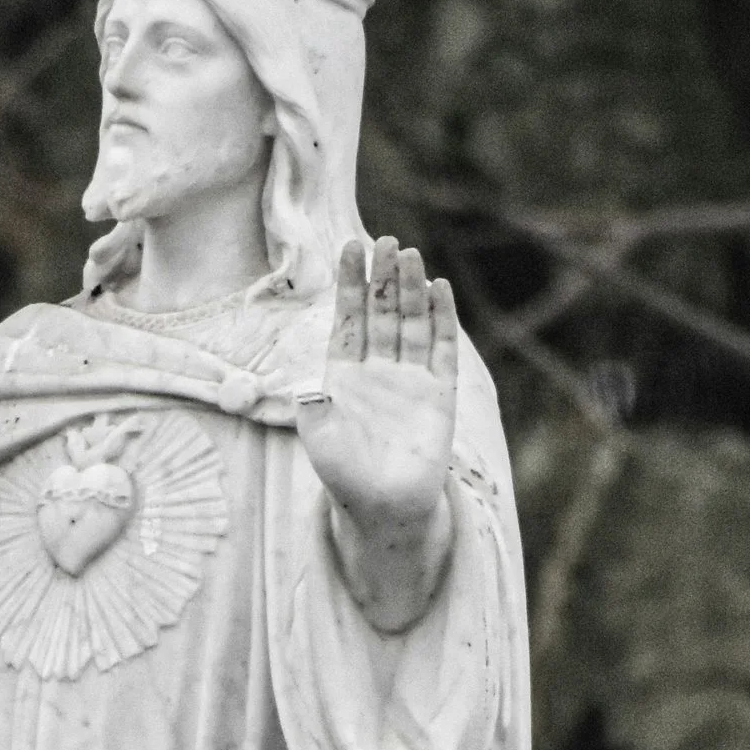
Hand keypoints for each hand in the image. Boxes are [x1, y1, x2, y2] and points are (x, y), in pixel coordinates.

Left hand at [296, 236, 459, 632]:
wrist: (386, 508)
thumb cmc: (346, 478)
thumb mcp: (321, 442)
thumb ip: (313, 411)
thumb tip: (308, 388)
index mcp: (344, 373)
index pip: (348, 318)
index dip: (349, 284)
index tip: (348, 247)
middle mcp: (377, 369)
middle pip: (381, 312)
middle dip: (382, 277)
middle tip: (385, 240)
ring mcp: (409, 378)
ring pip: (410, 322)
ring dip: (410, 289)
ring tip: (409, 255)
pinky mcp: (439, 393)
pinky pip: (441, 349)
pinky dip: (441, 319)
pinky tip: (439, 289)